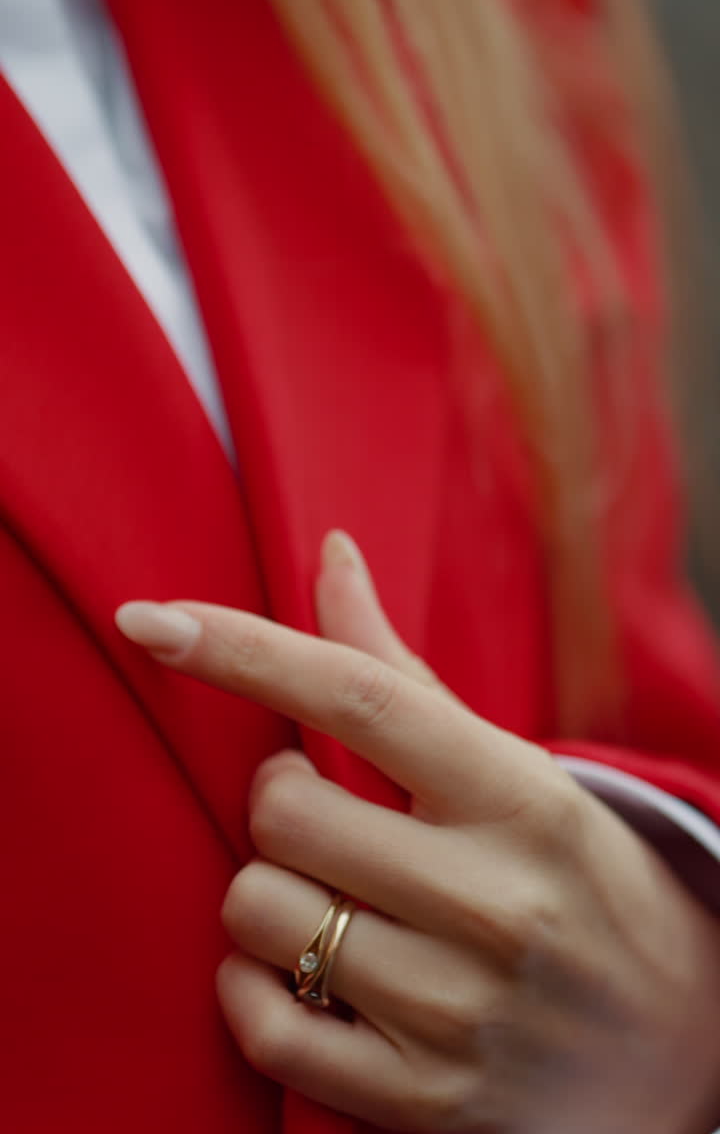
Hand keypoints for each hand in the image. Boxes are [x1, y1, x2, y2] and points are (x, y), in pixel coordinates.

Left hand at [116, 533, 719, 1133]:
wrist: (674, 1040)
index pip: (357, 696)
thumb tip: (331, 554)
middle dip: (276, 797)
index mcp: (519, 797)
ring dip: (264, 891)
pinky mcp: (424, 1098)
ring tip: (325, 893)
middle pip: (284, 810)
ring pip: (259, 913)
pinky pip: (265, 1024)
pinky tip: (299, 969)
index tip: (152, 617)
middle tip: (325, 809)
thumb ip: (400, 672)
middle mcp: (495, 902)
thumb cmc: (570, 875)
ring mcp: (459, 1010)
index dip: (241, 648)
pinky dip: (251, 985)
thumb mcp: (510, 768)